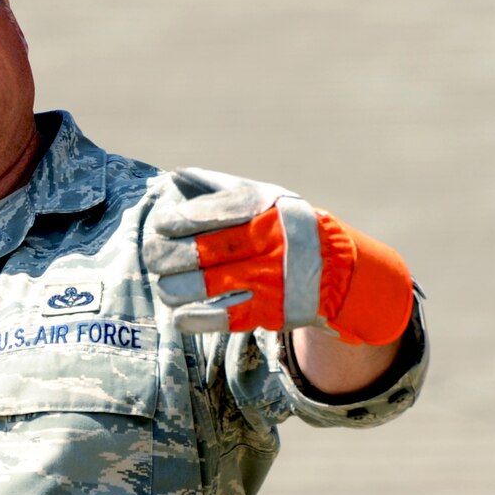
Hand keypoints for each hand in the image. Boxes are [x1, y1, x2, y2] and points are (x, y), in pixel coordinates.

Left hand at [148, 167, 412, 345]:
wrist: (341, 272)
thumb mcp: (269, 199)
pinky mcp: (271, 312)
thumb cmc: (288, 229)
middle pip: (203, 251)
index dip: (179, 220)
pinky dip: (194, 318)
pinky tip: (178, 316)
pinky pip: (223, 318)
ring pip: (206, 286)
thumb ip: (222, 188)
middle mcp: (269, 243)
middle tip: (153, 257)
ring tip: (166, 286)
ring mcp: (271, 279)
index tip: (161, 225)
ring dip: (174, 288)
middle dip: (167, 255)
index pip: (213, 213)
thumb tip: (176, 176)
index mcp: (267, 210)